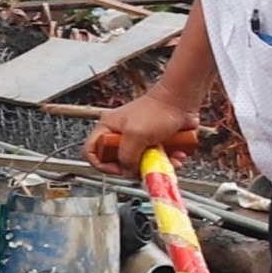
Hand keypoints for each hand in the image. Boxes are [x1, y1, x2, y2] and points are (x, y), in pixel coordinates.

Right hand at [84, 93, 200, 171]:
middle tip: (144, 164)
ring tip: (166, 158)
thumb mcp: (136, 135)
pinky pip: (157, 160)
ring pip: (140, 164)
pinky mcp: (154, 143)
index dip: (101, 164)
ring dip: (156, 165)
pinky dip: (168, 161)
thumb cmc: (157, 110)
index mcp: (108, 128)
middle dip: (134, 168)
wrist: (180, 101)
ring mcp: (138, 140)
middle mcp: (121, 135)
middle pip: (117, 162)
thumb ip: (127, 156)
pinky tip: (175, 155)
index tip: (117, 170)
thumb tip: (127, 171)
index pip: (91, 151)